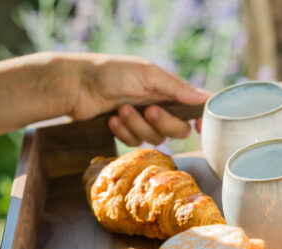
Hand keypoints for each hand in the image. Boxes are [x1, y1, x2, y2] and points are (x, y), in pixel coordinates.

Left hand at [65, 54, 208, 145]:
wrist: (76, 86)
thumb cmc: (110, 72)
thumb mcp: (147, 74)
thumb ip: (176, 88)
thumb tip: (205, 97)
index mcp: (167, 89)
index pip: (193, 108)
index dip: (200, 119)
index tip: (200, 127)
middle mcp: (159, 105)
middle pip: (178, 130)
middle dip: (163, 122)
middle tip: (148, 109)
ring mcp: (142, 120)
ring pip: (155, 138)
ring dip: (137, 125)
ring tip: (120, 109)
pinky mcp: (126, 132)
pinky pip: (136, 142)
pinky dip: (124, 132)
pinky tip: (111, 120)